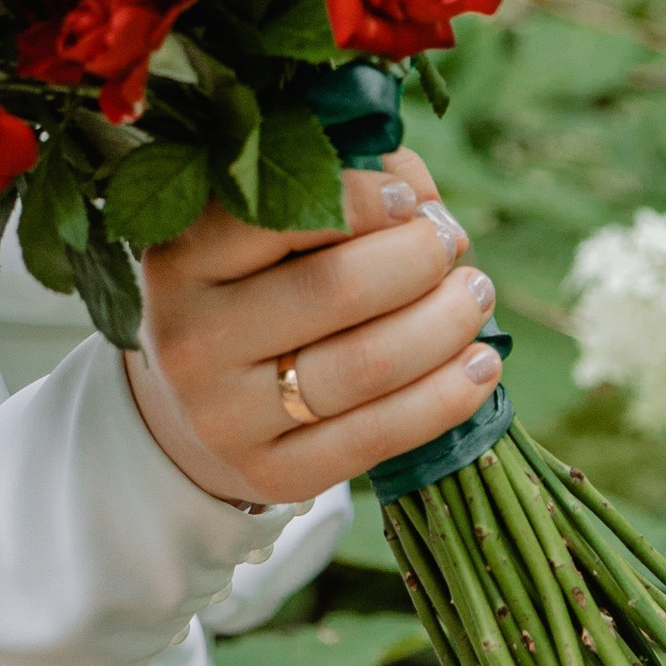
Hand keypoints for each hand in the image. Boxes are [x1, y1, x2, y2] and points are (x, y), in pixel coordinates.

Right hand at [124, 149, 497, 509]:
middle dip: (419, 258)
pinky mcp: (273, 474)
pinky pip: (380, 435)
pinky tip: (482, 364)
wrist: (193, 411)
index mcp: (182, 259)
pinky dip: (448, 395)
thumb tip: (422, 199)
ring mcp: (226, 418)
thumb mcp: (260, 234)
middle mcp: (191, 340)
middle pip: (337, 289)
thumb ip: (336, 190)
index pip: (280, 216)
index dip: (364, 200)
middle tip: (453, 244)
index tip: (411, 200)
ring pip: (369, 365)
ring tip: (475, 295)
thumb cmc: (248, 293)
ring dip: (446, 322)